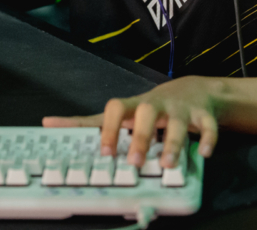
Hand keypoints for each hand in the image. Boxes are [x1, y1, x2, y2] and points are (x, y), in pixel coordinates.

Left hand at [43, 76, 223, 167]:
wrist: (193, 92)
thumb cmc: (151, 108)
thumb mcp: (122, 113)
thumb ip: (89, 123)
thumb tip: (48, 123)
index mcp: (135, 107)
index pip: (117, 108)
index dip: (109, 128)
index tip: (105, 152)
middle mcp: (157, 106)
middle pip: (148, 113)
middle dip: (142, 137)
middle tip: (135, 161)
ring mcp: (181, 110)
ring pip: (179, 123)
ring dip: (174, 143)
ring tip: (168, 164)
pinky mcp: (202, 115)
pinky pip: (207, 125)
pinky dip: (208, 139)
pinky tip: (204, 153)